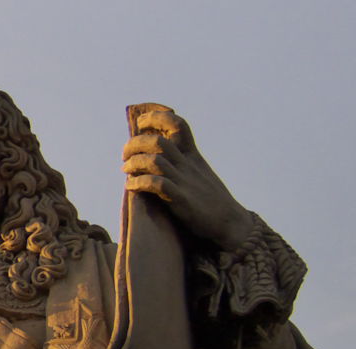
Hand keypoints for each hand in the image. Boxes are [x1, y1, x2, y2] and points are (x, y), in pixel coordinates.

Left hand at [122, 107, 251, 249]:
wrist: (230, 223)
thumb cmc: (210, 201)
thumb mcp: (198, 174)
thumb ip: (182, 162)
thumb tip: (157, 156)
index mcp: (193, 156)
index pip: (178, 125)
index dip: (158, 118)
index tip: (141, 121)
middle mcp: (188, 165)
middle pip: (158, 141)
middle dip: (135, 143)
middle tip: (125, 155)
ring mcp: (184, 181)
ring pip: (155, 160)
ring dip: (134, 163)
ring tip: (126, 170)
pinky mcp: (181, 200)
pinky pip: (157, 184)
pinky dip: (139, 182)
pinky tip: (131, 186)